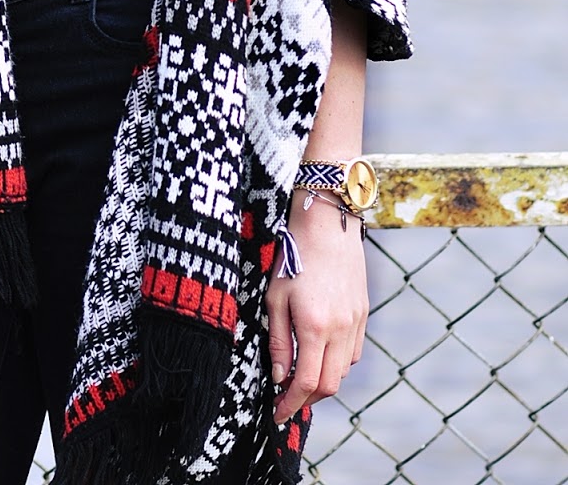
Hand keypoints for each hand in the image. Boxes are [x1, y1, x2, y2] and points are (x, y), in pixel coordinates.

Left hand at [265, 191, 368, 425]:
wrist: (327, 224)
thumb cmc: (293, 256)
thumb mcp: (275, 298)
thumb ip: (277, 341)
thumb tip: (279, 377)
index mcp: (315, 327)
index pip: (306, 384)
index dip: (291, 404)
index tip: (276, 414)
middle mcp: (340, 330)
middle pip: (329, 385)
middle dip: (307, 400)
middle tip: (287, 400)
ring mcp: (356, 322)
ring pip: (343, 371)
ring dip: (322, 382)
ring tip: (300, 377)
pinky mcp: (363, 313)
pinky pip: (353, 352)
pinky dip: (337, 363)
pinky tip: (320, 355)